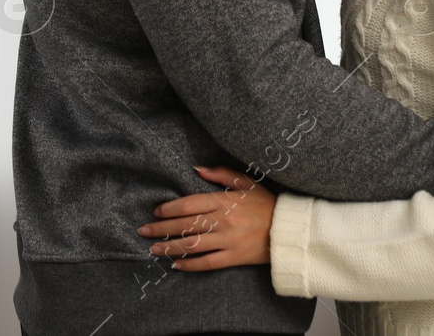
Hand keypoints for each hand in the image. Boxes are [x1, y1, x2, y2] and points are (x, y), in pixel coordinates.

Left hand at [136, 165, 275, 270]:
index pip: (189, 204)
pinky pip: (207, 263)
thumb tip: (197, 168)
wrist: (289, 229)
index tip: (156, 211)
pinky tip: (176, 265)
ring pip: (192, 245)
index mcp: (224, 201)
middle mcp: (222, 221)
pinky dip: (190, 265)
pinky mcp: (234, 257)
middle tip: (144, 231)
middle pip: (185, 225)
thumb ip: (221, 174)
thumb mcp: (246, 182)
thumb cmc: (266, 204)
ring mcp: (227, 241)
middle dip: (161, 228)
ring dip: (170, 248)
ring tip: (153, 250)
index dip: (169, 208)